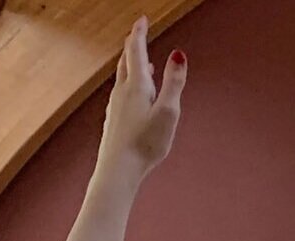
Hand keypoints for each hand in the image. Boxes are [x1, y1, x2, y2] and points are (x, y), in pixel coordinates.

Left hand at [95, 17, 186, 185]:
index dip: (140, 32)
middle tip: (139, 32)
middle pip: (126, 60)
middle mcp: (123, 91)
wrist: (119, 167)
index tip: (143, 19)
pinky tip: (135, 93)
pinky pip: (122, 92)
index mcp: (137, 86)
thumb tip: (179, 55)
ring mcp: (116, 104)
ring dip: (131, 63)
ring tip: (141, 60)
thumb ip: (174, 83)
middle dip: (134, 44)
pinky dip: (129, 83)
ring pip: (123, 76)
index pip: (137, 50)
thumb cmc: (145, 143)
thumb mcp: (168, 112)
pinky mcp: (115, 118)